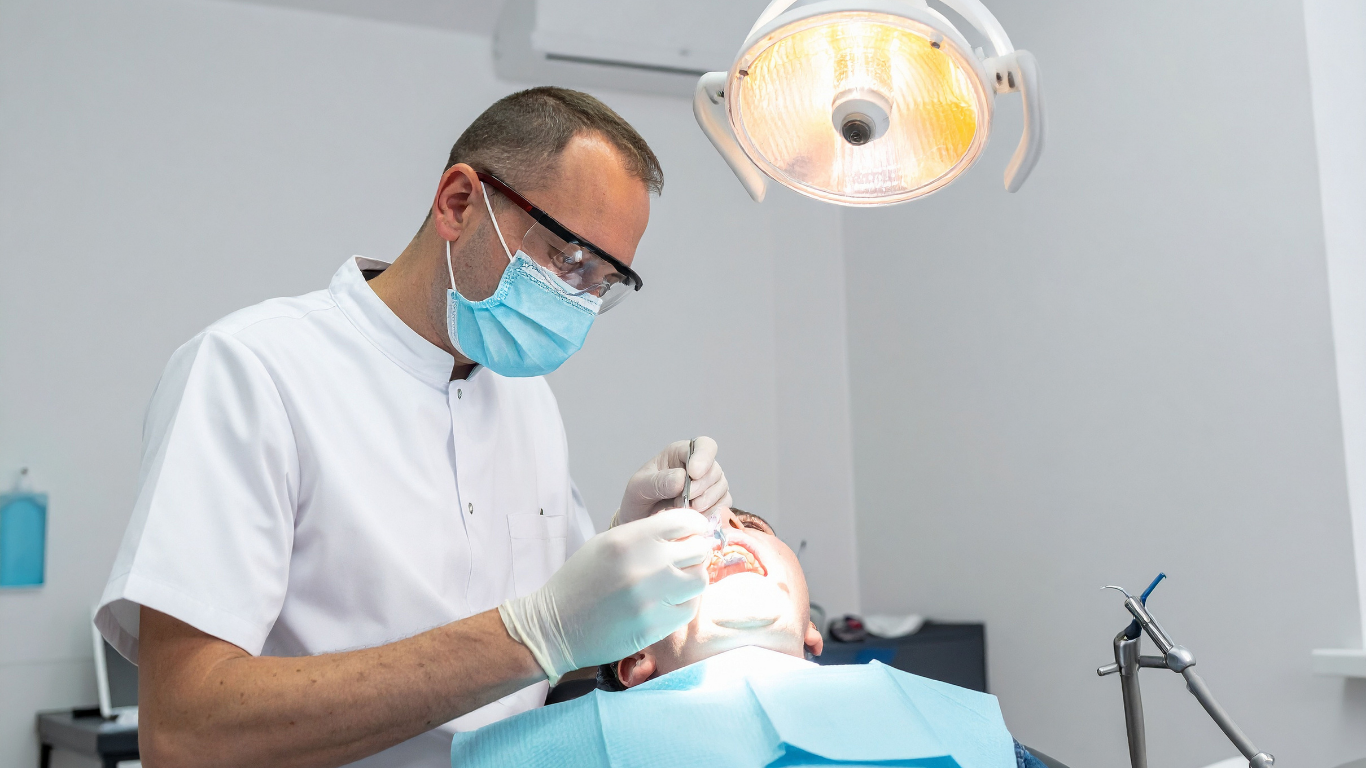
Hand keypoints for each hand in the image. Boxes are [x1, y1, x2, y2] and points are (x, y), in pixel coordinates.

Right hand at [497, 509, 711, 685]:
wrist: (556, 626)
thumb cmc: (581, 581)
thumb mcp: (606, 543)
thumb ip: (645, 534)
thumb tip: (685, 530)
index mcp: (629, 539)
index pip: (684, 521)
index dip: (695, 525)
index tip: (695, 532)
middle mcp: (644, 565)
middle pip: (698, 550)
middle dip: (695, 552)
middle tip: (685, 558)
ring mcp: (651, 598)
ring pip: (699, 580)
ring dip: (691, 579)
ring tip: (676, 582)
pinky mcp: (655, 626)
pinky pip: (688, 609)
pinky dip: (682, 604)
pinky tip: (666, 602)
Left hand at [615, 436, 731, 525]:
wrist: (641, 522)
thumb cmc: (639, 499)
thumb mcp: (639, 487)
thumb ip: (658, 482)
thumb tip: (681, 479)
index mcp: (681, 454)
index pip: (704, 446)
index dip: (703, 458)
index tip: (693, 474)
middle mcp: (700, 467)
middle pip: (715, 470)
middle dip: (699, 488)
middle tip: (680, 501)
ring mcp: (710, 486)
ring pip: (721, 489)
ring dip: (705, 502)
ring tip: (683, 510)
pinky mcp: (715, 504)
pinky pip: (723, 507)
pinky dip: (711, 514)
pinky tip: (694, 518)